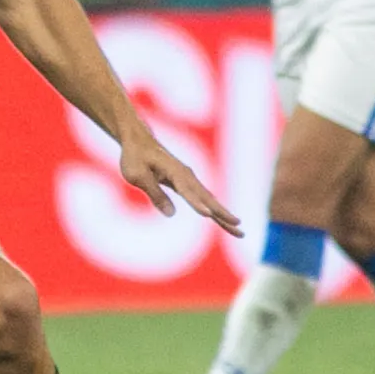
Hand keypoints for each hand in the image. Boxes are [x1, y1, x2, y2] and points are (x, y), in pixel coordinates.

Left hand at [118, 131, 240, 234]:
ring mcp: (189, 179)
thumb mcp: (137, 175)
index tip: (207, 215)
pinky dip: (215, 210)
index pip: (187, 191)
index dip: (196, 203)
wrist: (139, 141)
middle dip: (222, 213)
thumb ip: (154, 193)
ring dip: (224, 215)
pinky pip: (203, 199)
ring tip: (239, 231)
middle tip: (238, 227)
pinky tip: (224, 221)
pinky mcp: (187, 183)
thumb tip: (171, 214)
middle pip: (207, 197)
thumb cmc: (135, 158)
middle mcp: (186, 175)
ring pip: (209, 200)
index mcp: (173, 171)